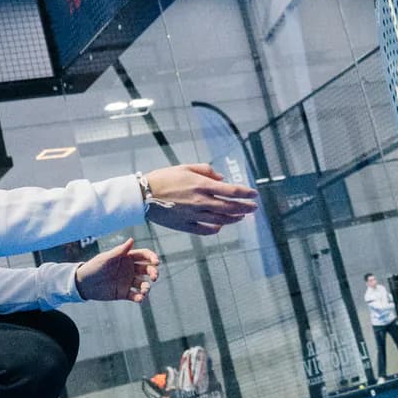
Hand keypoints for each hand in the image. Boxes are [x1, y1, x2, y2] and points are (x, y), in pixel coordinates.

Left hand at [74, 238, 160, 302]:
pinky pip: (135, 295)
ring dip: (147, 287)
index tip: (156, 262)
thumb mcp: (105, 258)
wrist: (82, 284)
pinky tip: (140, 298)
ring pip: (143, 283)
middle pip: (147, 269)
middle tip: (154, 277)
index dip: (152, 257)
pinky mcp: (124, 293)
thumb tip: (131, 240)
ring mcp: (128, 281)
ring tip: (144, 290)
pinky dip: (139, 297)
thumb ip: (119, 251)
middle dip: (153, 272)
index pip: (144, 255)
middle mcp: (130, 269)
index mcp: (127, 257)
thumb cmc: (93, 267)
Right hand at [144, 164, 260, 234]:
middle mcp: (201, 202)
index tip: (255, 194)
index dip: (246, 193)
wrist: (143, 195)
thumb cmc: (164, 178)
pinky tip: (221, 225)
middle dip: (245, 208)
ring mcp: (194, 216)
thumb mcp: (186, 167)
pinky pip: (206, 230)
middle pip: (230, 207)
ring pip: (221, 220)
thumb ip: (206, 171)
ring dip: (234, 219)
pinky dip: (216, 228)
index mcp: (202, 185)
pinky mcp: (186, 226)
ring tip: (241, 216)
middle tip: (254, 208)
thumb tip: (222, 178)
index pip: (232, 191)